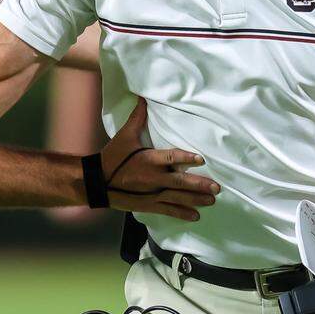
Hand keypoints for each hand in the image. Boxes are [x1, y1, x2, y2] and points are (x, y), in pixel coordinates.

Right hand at [100, 99, 219, 221]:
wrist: (97, 181)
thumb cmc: (113, 156)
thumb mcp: (125, 135)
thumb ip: (137, 117)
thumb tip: (143, 97)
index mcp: (149, 159)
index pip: (171, 157)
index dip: (186, 158)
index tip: (201, 159)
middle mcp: (153, 177)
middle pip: (180, 182)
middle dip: (199, 185)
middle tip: (217, 187)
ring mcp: (151, 193)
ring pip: (178, 198)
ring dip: (196, 199)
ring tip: (212, 200)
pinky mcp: (148, 204)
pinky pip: (168, 210)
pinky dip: (182, 213)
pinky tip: (196, 216)